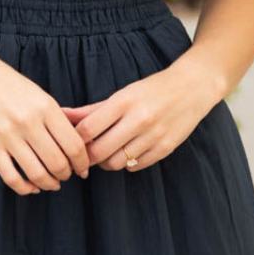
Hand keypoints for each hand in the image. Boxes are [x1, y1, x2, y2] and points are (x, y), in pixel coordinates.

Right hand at [0, 47, 91, 195]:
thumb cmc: (6, 83)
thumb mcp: (37, 93)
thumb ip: (55, 117)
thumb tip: (77, 145)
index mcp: (45, 106)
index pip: (74, 145)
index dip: (83, 162)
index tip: (83, 168)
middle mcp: (28, 121)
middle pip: (58, 163)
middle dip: (66, 175)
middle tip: (66, 176)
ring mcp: (7, 135)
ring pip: (37, 174)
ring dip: (49, 183)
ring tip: (52, 183)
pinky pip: (11, 177)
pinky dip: (25, 188)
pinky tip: (31, 186)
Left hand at [60, 52, 223, 170]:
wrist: (192, 88)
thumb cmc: (151, 90)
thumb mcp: (121, 95)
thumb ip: (90, 110)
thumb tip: (61, 116)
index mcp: (123, 102)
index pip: (87, 130)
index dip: (75, 141)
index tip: (73, 143)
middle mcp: (138, 119)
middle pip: (98, 151)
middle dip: (87, 157)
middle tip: (86, 154)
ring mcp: (153, 135)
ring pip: (116, 163)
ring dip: (107, 161)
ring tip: (108, 152)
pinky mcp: (166, 148)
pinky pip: (135, 166)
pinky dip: (127, 163)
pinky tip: (128, 152)